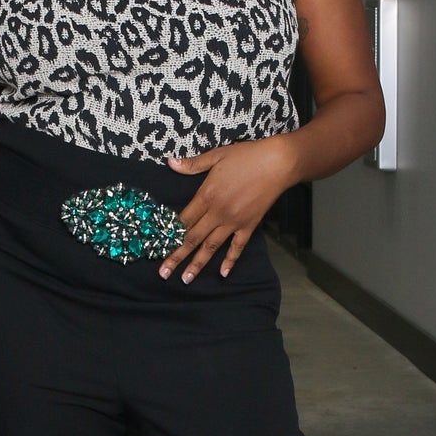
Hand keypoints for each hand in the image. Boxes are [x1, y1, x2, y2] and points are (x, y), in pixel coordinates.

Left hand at [159, 136, 297, 281]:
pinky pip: (237, 247)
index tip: (158, 247)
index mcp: (207, 195)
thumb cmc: (247, 156)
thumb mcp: (216, 156)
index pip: (183, 220)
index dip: (169, 234)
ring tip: (186, 279)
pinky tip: (222, 274)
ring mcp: (234, 221)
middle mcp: (218, 212)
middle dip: (176, 256)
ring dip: (197, 264)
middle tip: (163, 273)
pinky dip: (230, 261)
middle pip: (192, 238)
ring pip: (211, 247)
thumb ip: (192, 164)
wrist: (278, 163)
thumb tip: (170, 163)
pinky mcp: (249, 225)